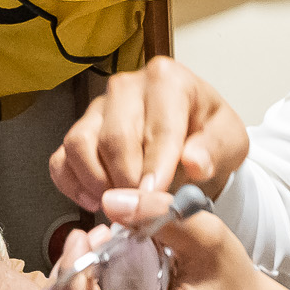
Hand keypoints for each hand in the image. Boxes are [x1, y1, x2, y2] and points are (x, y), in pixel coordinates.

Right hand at [49, 58, 248, 214]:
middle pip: (114, 137)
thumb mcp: (229, 142)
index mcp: (167, 79)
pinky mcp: (79, 131)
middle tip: (143, 210)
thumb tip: (194, 162)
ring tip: (121, 205)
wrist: (193, 141)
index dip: (156, 167)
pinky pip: (60, 158)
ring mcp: (97, 108)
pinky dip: (71, 184)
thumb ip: (214, 150)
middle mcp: (126, 87)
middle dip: (128, 182)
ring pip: (80, 144)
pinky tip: (95, 201)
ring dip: (98, 183)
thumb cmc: (209, 138)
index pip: (157, 127)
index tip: (155, 197)